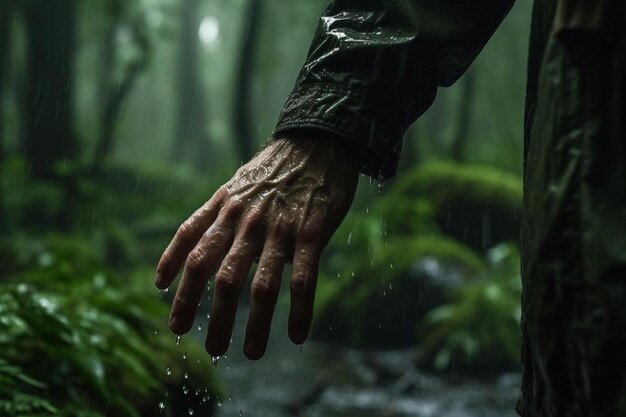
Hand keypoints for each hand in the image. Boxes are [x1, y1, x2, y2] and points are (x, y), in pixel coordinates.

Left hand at [155, 136, 359, 358]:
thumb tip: (189, 249)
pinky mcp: (311, 233)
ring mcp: (278, 228)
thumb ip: (212, 216)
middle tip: (209, 349)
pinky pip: (303, 279)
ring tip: (249, 353)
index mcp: (225, 208)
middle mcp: (246, 221)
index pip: (191, 246)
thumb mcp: (234, 185)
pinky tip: (298, 335)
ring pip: (260, 285)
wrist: (317, 141)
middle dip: (210, 315)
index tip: (174, 313)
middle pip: (220, 276)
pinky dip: (300, 310)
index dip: (177, 282)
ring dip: (253, 324)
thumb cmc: (274, 168)